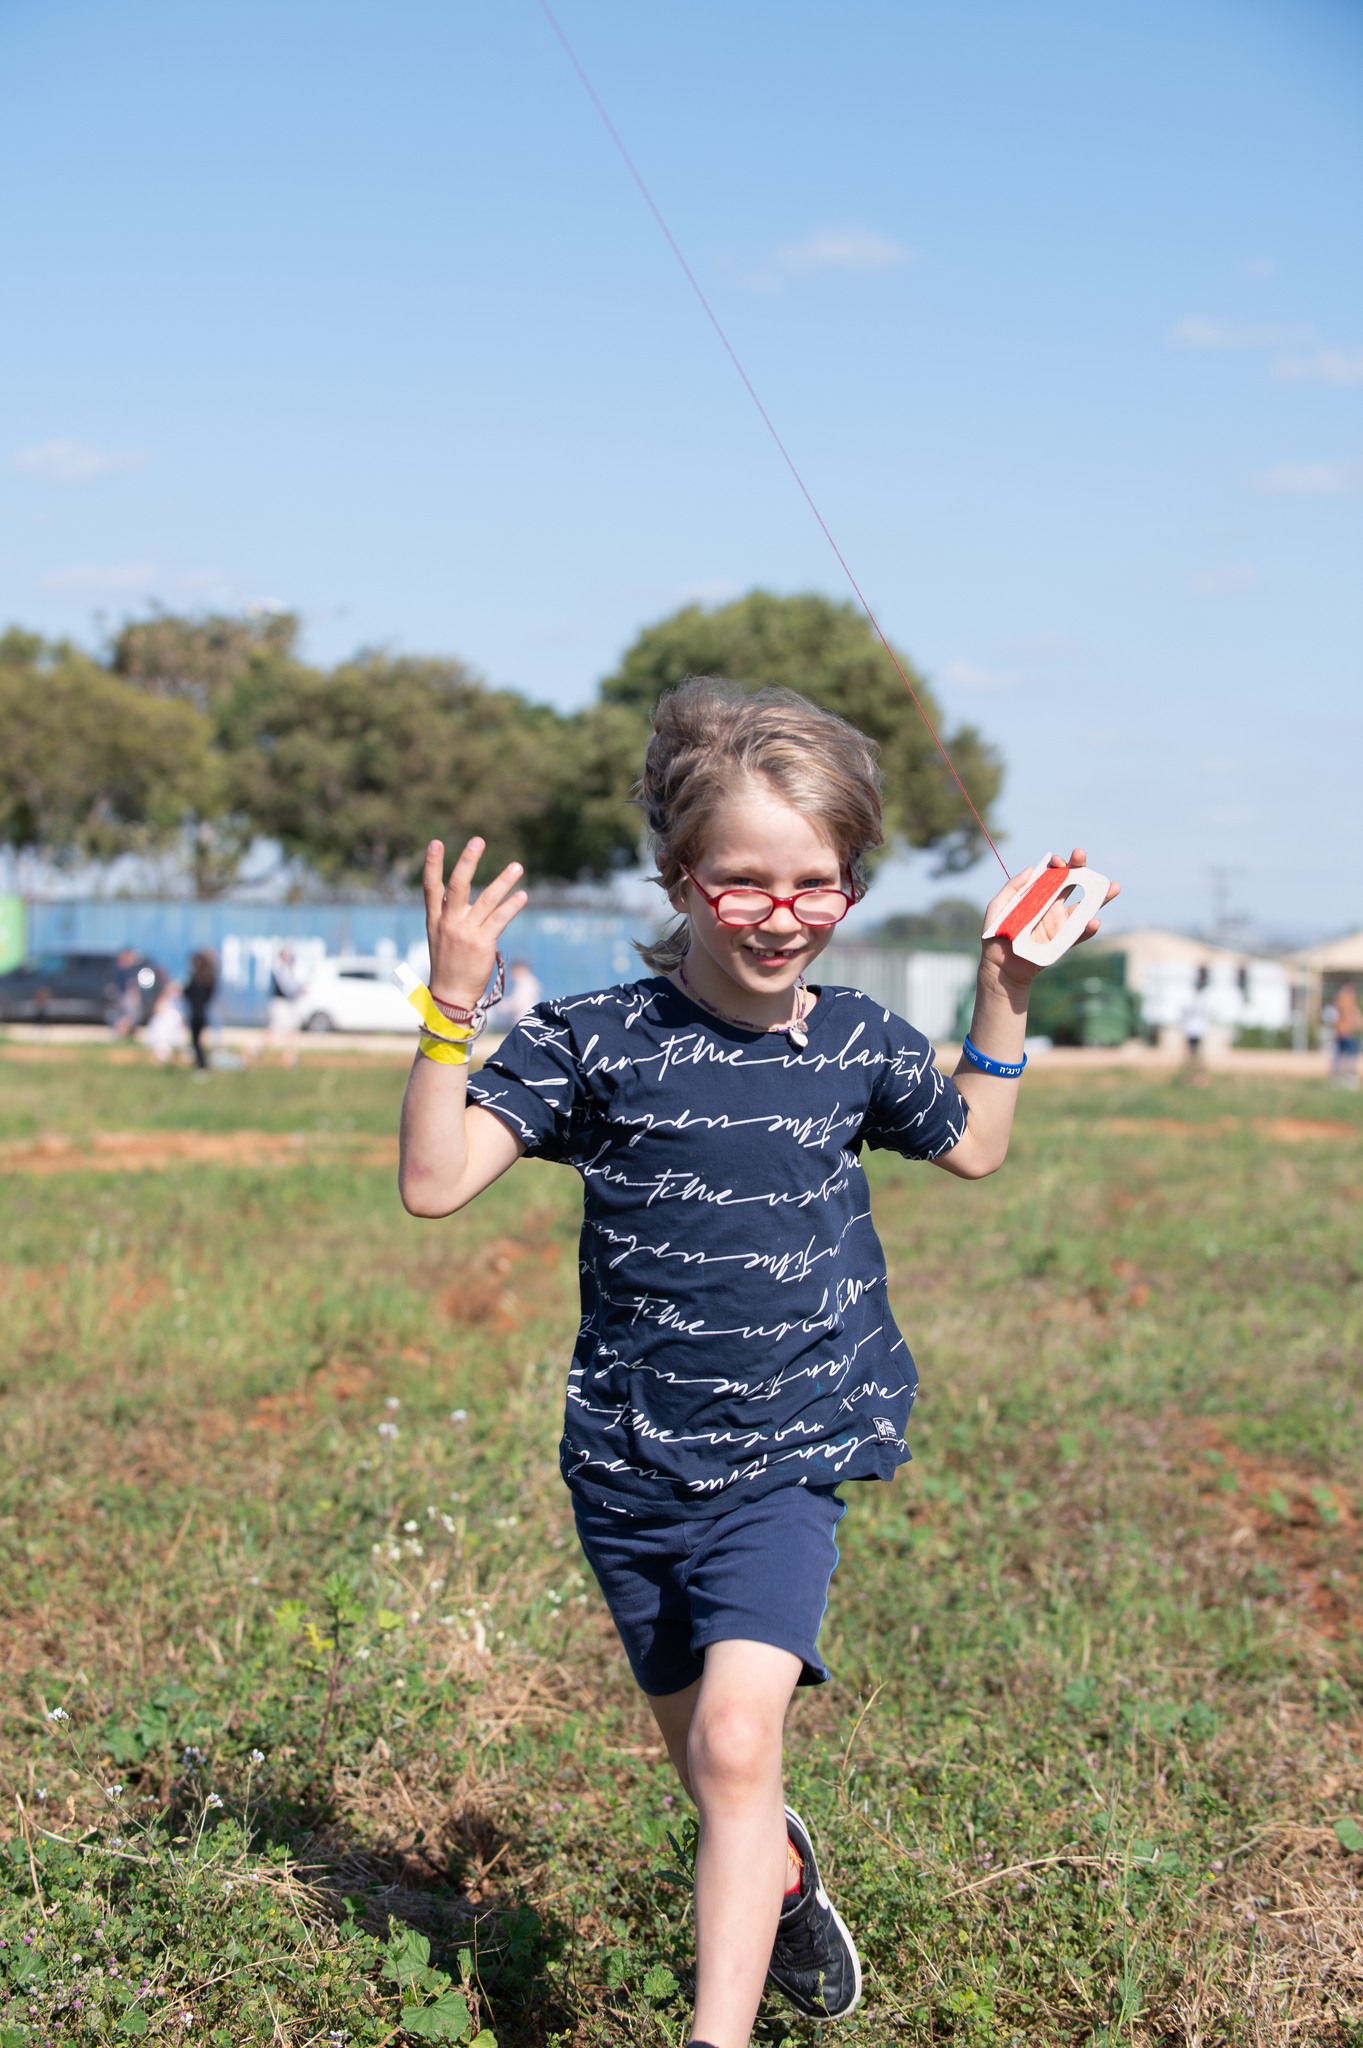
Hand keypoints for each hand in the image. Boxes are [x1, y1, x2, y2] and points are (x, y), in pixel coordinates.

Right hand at [423, 837, 527, 1007]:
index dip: (433, 864)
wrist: (451, 994)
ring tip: (517, 865)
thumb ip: (449, 913)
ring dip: (503, 881)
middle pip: (458, 886)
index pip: (431, 887)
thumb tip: (462, 894)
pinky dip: (512, 906)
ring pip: (486, 900)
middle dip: (469, 861)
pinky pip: (500, 919)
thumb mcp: (440, 936)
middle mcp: (449, 922)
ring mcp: (466, 932)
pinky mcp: (483, 943)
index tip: (436, 842)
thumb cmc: (448, 964)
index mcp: (435, 919)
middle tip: (479, 840)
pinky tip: (522, 895)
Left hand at [982, 847, 1120, 986]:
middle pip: (1072, 884)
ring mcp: (1060, 924)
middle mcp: (1053, 906)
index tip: (1058, 861)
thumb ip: (1012, 888)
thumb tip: (1031, 869)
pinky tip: (1094, 921)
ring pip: (1085, 907)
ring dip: (1099, 896)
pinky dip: (1088, 929)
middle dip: (1079, 868)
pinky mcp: (1063, 941)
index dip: (1058, 865)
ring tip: (1113, 886)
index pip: (1052, 875)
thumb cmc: (997, 935)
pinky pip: (1079, 934)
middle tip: (1081, 856)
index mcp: (1038, 895)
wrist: (1001, 966)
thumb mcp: (998, 907)